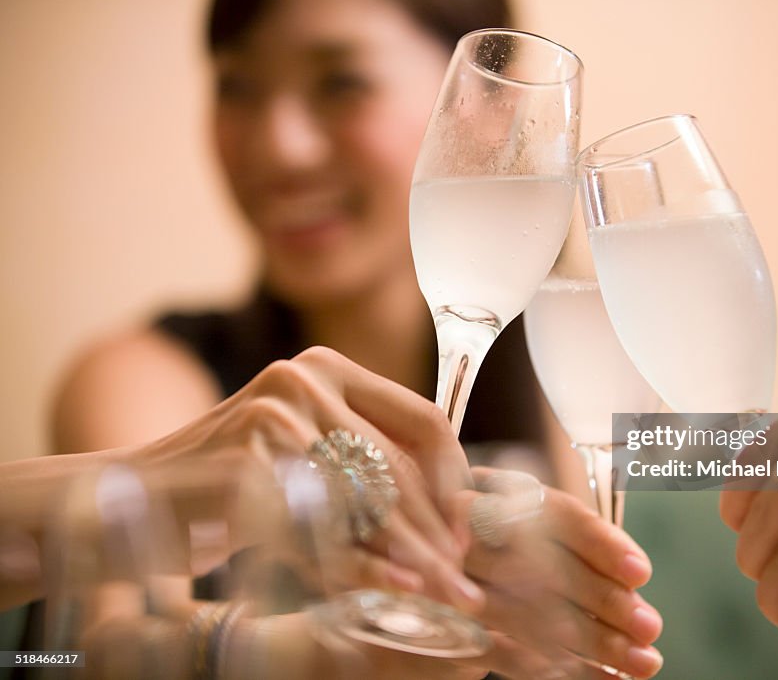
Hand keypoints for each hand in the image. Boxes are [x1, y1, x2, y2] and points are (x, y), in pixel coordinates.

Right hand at [128, 346, 481, 610]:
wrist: (129, 496)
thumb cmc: (232, 483)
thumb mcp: (307, 456)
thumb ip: (369, 463)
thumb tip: (455, 516)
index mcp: (327, 367)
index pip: (423, 419)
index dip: (455, 479)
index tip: (466, 529)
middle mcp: (303, 379)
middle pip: (401, 463)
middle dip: (438, 529)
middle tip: (464, 575)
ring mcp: (271, 416)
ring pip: (369, 500)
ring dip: (412, 556)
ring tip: (443, 592)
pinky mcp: (245, 464)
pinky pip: (322, 529)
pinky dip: (360, 566)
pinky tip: (393, 589)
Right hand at [449, 468, 663, 678]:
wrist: (408, 575)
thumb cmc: (490, 549)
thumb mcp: (526, 529)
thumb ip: (576, 545)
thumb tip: (635, 579)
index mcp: (493, 491)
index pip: (551, 511)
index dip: (599, 542)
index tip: (642, 573)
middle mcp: (463, 529)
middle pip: (542, 563)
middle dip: (603, 600)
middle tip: (651, 628)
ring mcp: (443, 577)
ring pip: (525, 612)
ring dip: (590, 642)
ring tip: (640, 664)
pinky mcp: (435, 624)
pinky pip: (500, 651)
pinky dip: (553, 668)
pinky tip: (598, 678)